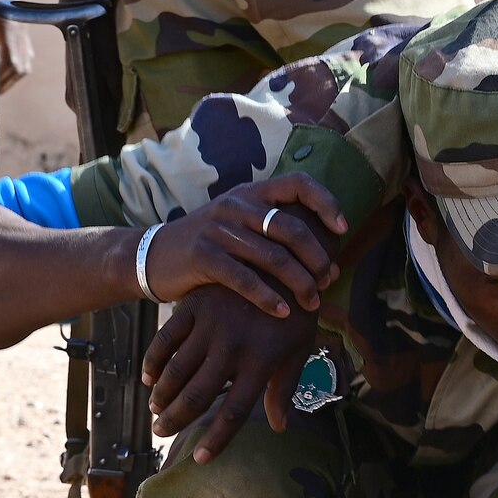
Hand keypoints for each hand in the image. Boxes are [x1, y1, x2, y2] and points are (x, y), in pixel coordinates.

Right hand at [141, 173, 347, 313]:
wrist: (153, 257)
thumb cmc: (211, 247)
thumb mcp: (241, 227)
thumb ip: (278, 234)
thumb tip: (332, 261)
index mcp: (251, 193)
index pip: (298, 183)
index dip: (326, 203)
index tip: (343, 229)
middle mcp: (237, 206)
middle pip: (292, 229)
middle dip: (318, 259)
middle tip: (328, 281)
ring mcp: (218, 229)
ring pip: (274, 257)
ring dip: (300, 284)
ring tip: (312, 304)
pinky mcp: (203, 256)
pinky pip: (245, 279)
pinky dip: (268, 298)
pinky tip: (282, 313)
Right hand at [142, 285, 321, 459]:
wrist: (283, 260)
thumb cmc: (297, 313)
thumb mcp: (298, 349)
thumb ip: (284, 388)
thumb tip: (279, 427)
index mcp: (262, 362)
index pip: (235, 411)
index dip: (217, 439)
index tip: (201, 459)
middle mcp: (234, 347)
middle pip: (198, 395)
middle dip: (177, 420)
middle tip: (161, 434)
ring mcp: (211, 325)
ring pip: (177, 371)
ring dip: (163, 396)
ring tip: (156, 412)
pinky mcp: (194, 306)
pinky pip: (166, 339)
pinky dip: (154, 362)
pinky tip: (150, 380)